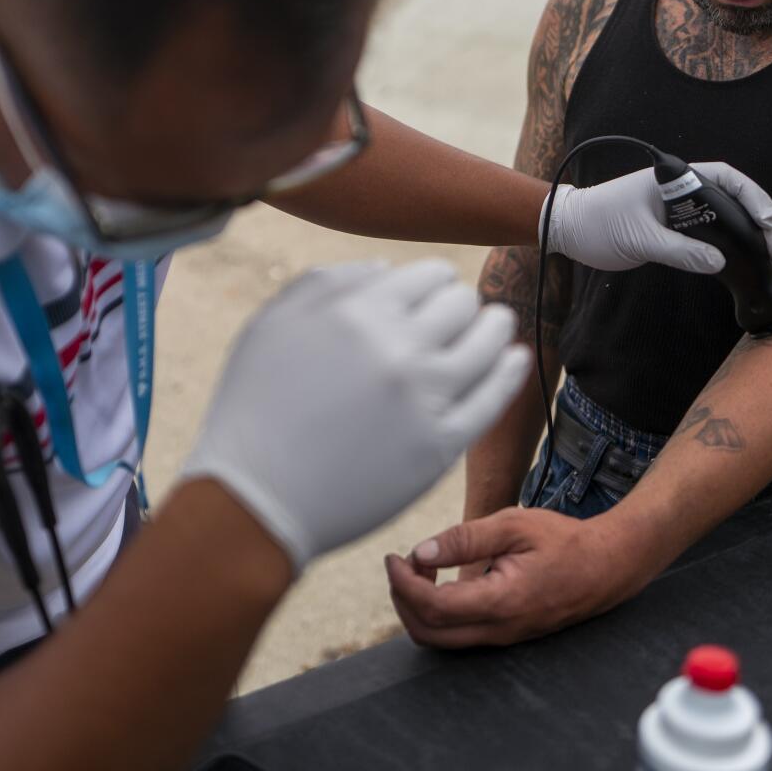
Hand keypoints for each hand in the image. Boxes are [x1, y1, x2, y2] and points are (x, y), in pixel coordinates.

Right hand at [181, 260, 529, 572]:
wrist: (255, 499)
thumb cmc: (255, 410)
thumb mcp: (271, 325)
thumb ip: (326, 284)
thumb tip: (385, 271)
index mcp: (358, 312)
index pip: (430, 276)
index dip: (436, 283)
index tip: (434, 295)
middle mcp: (397, 348)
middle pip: (463, 305)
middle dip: (462, 305)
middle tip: (459, 316)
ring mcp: (423, 399)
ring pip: (489, 343)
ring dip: (496, 328)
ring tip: (497, 327)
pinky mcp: (439, 447)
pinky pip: (493, 399)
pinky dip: (510, 372)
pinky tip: (516, 360)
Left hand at [383, 507, 639, 647]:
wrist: (606, 566)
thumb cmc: (563, 541)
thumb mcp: (514, 525)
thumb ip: (465, 539)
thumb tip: (421, 552)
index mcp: (501, 601)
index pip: (432, 606)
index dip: (402, 583)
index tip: (393, 557)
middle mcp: (499, 630)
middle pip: (428, 633)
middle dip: (402, 599)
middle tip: (401, 564)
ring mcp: (503, 638)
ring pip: (441, 640)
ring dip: (418, 607)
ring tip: (422, 568)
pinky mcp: (505, 636)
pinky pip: (458, 636)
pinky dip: (437, 614)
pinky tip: (441, 582)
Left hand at [543, 164, 771, 274]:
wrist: (568, 230)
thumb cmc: (597, 224)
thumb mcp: (639, 239)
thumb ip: (678, 250)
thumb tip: (718, 262)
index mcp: (673, 179)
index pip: (726, 177)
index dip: (753, 197)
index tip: (768, 221)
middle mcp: (681, 191)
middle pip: (734, 199)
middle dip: (762, 220)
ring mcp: (680, 210)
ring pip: (726, 217)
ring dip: (750, 235)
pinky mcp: (676, 230)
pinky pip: (712, 234)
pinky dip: (731, 246)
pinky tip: (746, 262)